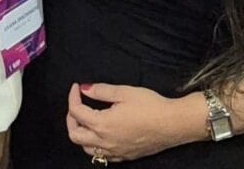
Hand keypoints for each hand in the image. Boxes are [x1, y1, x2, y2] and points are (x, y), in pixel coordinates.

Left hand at [66, 82, 185, 161]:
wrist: (172, 124)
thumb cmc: (150, 106)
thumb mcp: (124, 92)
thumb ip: (101, 91)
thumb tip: (84, 89)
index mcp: (103, 124)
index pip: (76, 112)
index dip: (73, 97)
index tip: (77, 87)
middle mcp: (106, 142)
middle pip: (75, 135)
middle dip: (71, 118)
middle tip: (77, 104)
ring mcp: (115, 152)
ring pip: (86, 149)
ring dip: (82, 133)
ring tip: (87, 118)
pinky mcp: (125, 156)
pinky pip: (102, 156)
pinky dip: (94, 145)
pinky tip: (102, 133)